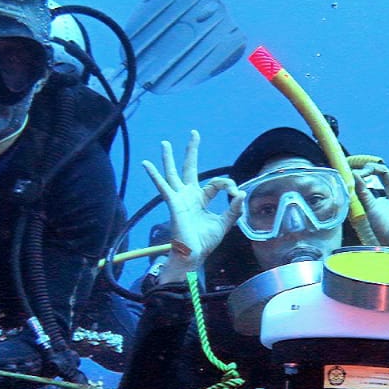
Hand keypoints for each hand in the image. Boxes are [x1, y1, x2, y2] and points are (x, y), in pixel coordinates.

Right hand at [142, 130, 243, 284]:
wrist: (193, 254)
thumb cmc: (205, 242)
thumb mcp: (224, 224)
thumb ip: (233, 209)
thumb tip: (241, 194)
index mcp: (201, 199)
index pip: (216, 183)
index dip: (229, 185)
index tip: (236, 194)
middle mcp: (189, 195)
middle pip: (190, 168)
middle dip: (192, 151)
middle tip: (194, 134)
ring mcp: (180, 198)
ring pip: (173, 173)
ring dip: (169, 158)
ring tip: (165, 143)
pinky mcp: (174, 203)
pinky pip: (163, 187)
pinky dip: (155, 175)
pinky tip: (146, 164)